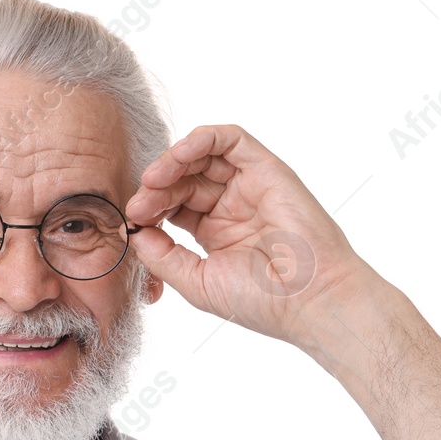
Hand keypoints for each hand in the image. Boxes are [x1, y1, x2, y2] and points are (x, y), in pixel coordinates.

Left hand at [123, 124, 371, 346]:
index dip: (149, 208)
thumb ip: (163, 258)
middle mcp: (232, 205)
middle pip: (183, 179)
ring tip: (153, 180)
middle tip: (138, 205)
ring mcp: (249, 186)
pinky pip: (231, 139)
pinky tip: (180, 155)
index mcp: (215, 232)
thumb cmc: (262, 301)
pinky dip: (202, 138)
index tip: (132, 222)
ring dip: (172, 161)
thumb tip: (134, 234)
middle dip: (155, 187)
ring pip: (202, 155)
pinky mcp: (266, 169)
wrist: (308, 300)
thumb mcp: (198, 282)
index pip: (173, 205)